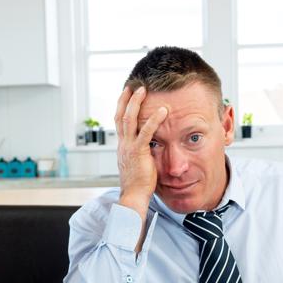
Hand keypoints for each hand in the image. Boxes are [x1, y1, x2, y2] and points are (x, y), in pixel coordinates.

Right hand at [114, 85, 167, 218]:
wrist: (133, 196)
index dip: (122, 107)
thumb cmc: (138, 184)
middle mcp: (123, 144)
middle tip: (133, 86)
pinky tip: (163, 111)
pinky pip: (146, 131)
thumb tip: (149, 148)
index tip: (127, 95)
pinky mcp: (139, 152)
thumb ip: (141, 153)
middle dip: (126, 99)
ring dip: (136, 102)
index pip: (120, 122)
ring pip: (129, 119)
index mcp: (122, 147)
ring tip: (143, 90)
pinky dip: (155, 119)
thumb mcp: (137, 164)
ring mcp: (129, 147)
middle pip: (121, 115)